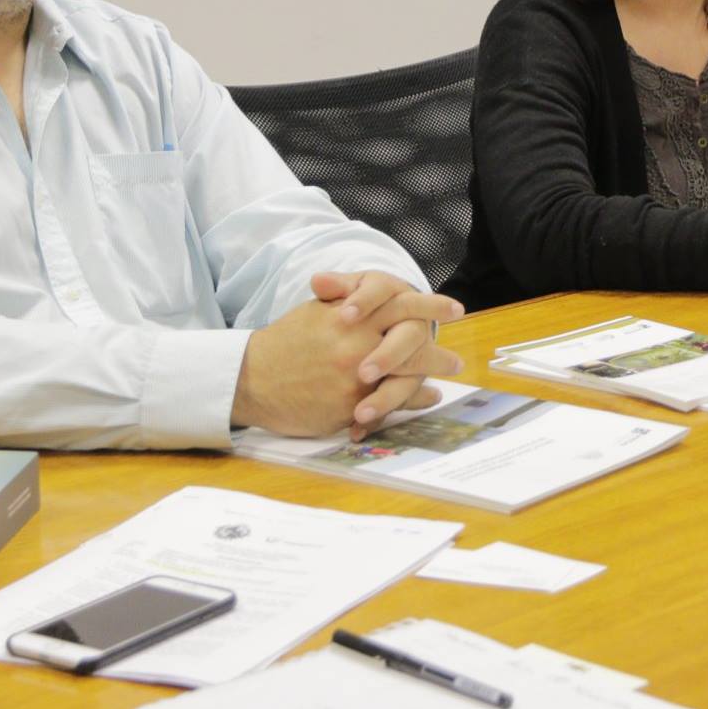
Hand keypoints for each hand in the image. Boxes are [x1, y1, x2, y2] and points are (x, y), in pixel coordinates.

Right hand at [233, 272, 462, 438]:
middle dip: (438, 354)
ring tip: (440, 386)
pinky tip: (417, 402)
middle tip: (456, 361)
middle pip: (413, 344)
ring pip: (405, 378)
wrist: (251, 377)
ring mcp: (355, 377)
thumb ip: (353, 303)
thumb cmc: (287, 340)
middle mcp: (358, 344)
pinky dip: (405, 404)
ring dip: (426, 383)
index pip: (401, 303)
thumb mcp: (318, 312)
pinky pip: (386, 406)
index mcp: (352, 316)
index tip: (455, 308)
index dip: (431, 305)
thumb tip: (386, 302)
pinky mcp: (348, 406)